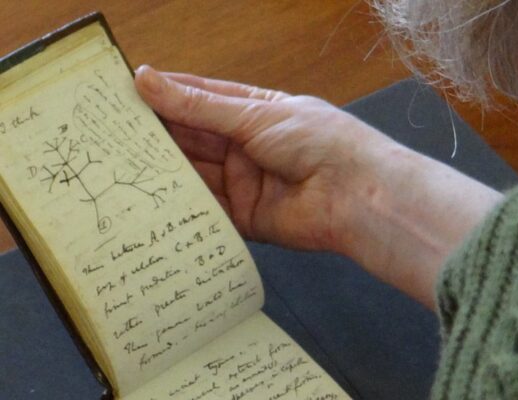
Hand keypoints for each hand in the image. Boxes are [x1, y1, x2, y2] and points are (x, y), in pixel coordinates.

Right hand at [135, 66, 501, 308]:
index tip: (127, 92)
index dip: (166, 95)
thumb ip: (199, 106)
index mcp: (255, 112)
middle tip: (115, 132)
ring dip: (166, 169)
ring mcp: (245, 182)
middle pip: (194, 138)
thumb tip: (148, 80)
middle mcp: (247, 145)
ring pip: (196, 173)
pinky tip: (154, 197)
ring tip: (123, 163)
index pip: (201, 99)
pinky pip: (207, 209)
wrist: (355, 194)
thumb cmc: (317, 139)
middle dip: (159, 135)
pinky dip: (183, 204)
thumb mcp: (254, 114)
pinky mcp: (245, 217)